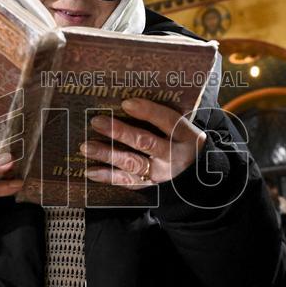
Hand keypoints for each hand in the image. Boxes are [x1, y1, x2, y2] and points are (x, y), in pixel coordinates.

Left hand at [80, 98, 206, 188]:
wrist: (199, 176)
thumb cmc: (183, 143)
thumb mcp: (183, 129)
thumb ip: (162, 117)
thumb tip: (126, 102)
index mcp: (185, 135)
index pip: (167, 120)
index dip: (147, 112)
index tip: (126, 103)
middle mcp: (173, 155)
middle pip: (145, 142)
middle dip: (120, 132)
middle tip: (97, 121)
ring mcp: (161, 173)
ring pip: (132, 162)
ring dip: (108, 154)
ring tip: (86, 146)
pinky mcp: (150, 185)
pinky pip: (127, 181)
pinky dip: (108, 176)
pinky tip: (90, 171)